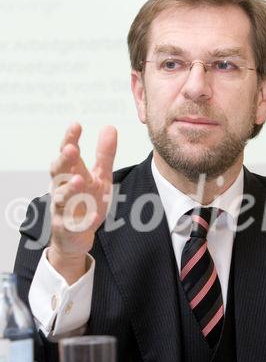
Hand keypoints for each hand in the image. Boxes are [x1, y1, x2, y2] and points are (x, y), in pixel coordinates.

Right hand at [48, 122, 116, 282]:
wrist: (76, 236)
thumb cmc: (86, 202)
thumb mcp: (100, 177)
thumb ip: (104, 155)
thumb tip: (109, 126)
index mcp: (70, 174)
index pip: (67, 154)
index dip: (70, 139)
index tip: (76, 125)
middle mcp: (62, 189)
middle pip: (58, 172)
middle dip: (64, 160)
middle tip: (71, 148)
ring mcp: (63, 209)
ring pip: (61, 197)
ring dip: (69, 188)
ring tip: (79, 179)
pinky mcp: (68, 228)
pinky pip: (73, 225)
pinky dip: (83, 220)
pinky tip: (93, 216)